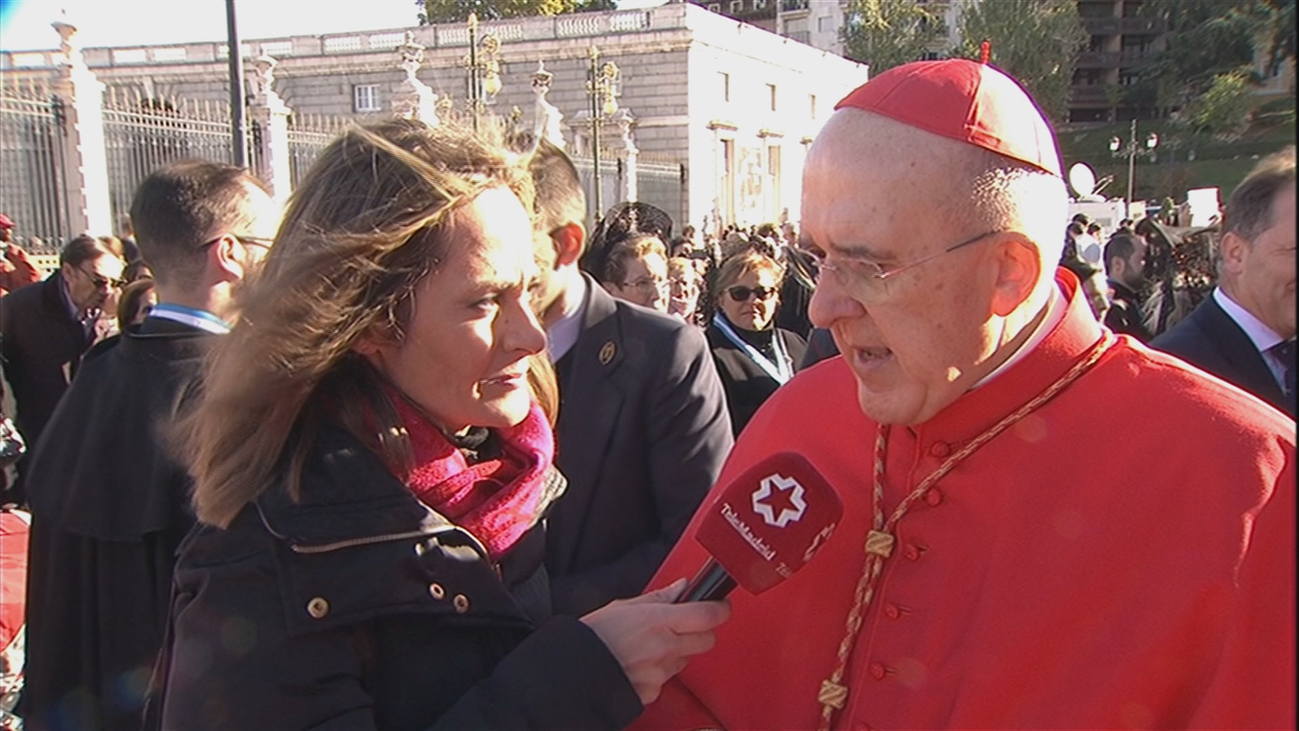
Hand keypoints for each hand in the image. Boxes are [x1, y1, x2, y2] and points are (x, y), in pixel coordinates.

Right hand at [580, 578, 729, 704]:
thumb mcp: (624, 606)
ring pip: (686, 660)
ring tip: (649, 646)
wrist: (572, 671)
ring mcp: (660, 672)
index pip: (708, 615)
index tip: (721, 606)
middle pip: (707, 640)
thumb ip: (659, 598)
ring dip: (677, 652)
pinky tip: (640, 664)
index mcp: (658, 620)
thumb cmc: (593, 636)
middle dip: (701, 632)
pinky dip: (659, 672)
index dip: (720, 609)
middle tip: (685, 626)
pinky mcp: (654, 692)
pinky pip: (667, 679)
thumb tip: (682, 588)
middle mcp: (664, 647)